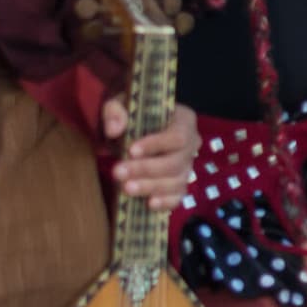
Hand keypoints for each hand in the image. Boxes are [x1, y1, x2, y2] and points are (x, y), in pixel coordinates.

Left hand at [99, 97, 199, 219]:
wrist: (136, 128)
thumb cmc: (132, 114)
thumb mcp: (121, 103)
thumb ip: (115, 111)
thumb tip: (114, 130)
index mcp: (184, 120)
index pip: (177, 136)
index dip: (156, 145)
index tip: (130, 150)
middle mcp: (192, 144)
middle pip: (176, 162)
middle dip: (146, 169)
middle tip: (118, 172)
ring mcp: (187, 166)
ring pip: (177, 182)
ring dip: (151, 187)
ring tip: (126, 188)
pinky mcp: (180, 184)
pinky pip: (179, 197)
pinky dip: (166, 202)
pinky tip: (148, 204)